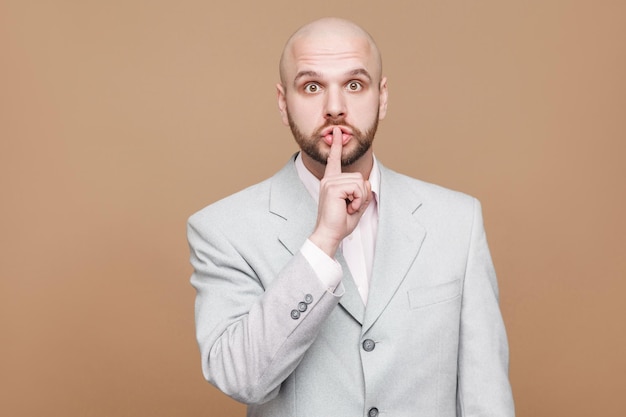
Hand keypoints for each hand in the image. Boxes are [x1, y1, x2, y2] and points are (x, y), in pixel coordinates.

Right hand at [309, 127, 371, 256]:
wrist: (329, 234)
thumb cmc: (340, 222)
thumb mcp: (356, 205)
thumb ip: (362, 192)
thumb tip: (367, 183)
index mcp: (331, 182)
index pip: (334, 160)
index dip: (336, 146)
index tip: (337, 132)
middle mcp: (329, 179)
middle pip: (359, 177)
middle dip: (362, 194)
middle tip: (351, 207)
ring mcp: (329, 182)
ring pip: (359, 182)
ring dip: (360, 198)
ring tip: (348, 208)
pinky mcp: (332, 187)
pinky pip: (357, 188)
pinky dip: (358, 200)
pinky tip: (348, 208)